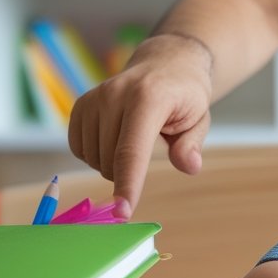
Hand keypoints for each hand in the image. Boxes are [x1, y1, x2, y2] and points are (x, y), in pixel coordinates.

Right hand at [68, 35, 213, 218]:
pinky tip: (115, 138)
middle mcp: (114, 95)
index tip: (123, 212)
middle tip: (151, 149)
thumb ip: (191, 145)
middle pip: (110, 161)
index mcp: (148, 98)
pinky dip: (96, 154)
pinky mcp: (79, 105)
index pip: (132, 151)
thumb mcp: (199, 119)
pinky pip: (79, 149)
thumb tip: (189, 166)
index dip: (128, 184)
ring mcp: (93, 98)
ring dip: (112, 164)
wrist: (164, 66)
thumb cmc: (184, 97)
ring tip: (134, 139)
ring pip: (93, 158)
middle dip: (128, 173)